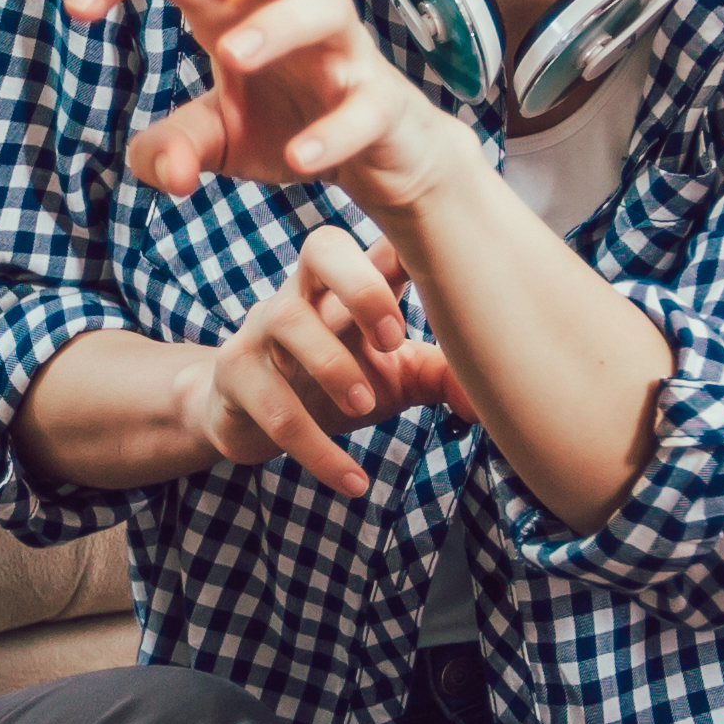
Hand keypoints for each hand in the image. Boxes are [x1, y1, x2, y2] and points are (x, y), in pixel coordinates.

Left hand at [68, 0, 458, 219]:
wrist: (383, 159)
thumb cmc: (292, 122)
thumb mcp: (218, 139)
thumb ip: (171, 147)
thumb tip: (164, 173)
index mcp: (236, 7)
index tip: (76, 6)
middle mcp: (289, 11)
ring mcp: (342, 52)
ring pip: (325, 3)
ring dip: (278, 25)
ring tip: (231, 58)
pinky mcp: (381, 102)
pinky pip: (365, 101)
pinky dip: (335, 127)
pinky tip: (300, 156)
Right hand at [177, 224, 459, 497]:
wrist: (247, 415)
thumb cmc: (336, 380)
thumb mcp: (395, 375)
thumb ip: (442, 374)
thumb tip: (489, 401)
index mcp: (347, 284)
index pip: (379, 242)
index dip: (408, 244)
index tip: (443, 271)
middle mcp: (302, 293)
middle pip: (322, 247)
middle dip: (362, 286)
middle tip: (394, 338)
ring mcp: (261, 328)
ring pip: (290, 323)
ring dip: (333, 366)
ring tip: (366, 410)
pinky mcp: (235, 376)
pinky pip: (274, 408)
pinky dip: (318, 450)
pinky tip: (353, 480)